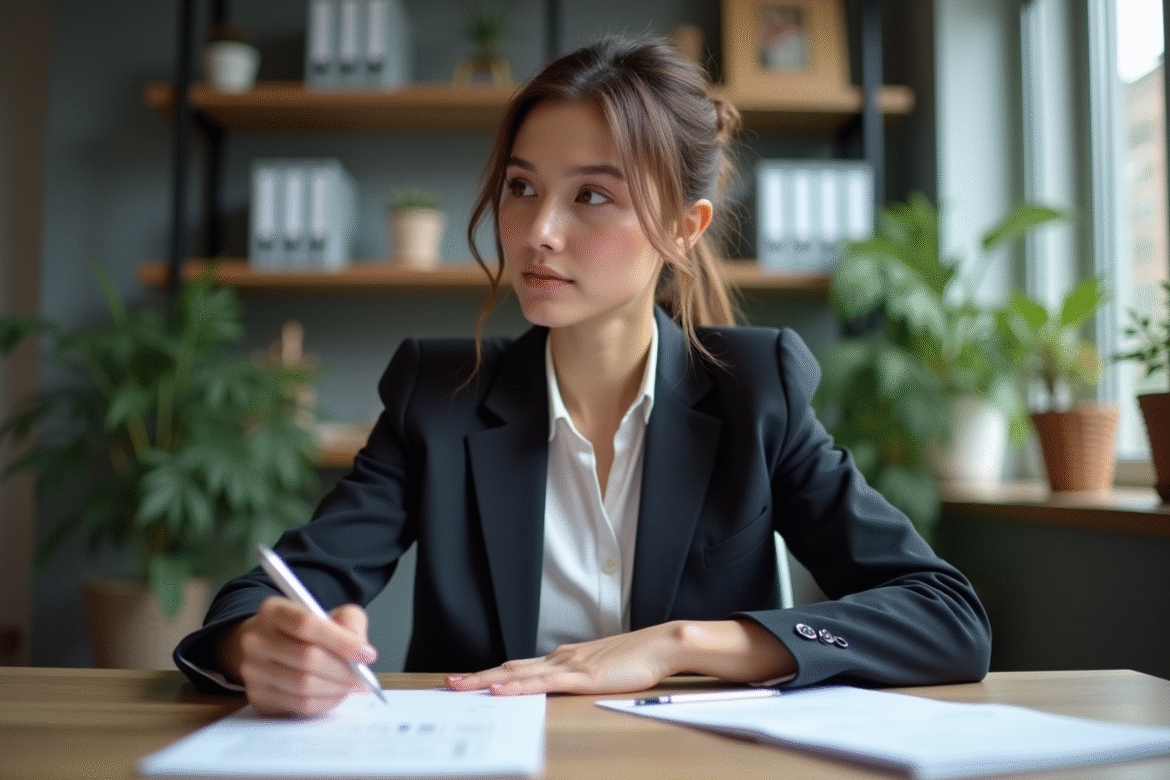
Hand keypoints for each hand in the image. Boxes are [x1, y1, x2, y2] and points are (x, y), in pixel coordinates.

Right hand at [218, 597, 377, 716]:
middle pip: (307, 658)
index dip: (341, 640)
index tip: (367, 653)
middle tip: (363, 676)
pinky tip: (336, 693)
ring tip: (352, 685)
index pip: (306, 624)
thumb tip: (360, 646)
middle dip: (343, 670)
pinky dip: (326, 702)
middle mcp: (255, 640)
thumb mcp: (329, 613)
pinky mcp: (257, 697)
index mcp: (272, 611)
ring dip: (337, 688)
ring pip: (304, 685)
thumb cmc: (305, 631)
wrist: (270, 647)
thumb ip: (349, 621)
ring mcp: (252, 671)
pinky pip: (299, 705)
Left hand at [446, 622, 682, 695]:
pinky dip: (517, 687)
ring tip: (459, 686)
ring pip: (518, 674)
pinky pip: (542, 683)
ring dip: (486, 680)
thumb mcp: (603, 670)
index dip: (492, 674)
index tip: (469, 681)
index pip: (520, 667)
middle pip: (510, 668)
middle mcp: (561, 658)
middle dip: (478, 677)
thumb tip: (565, 685)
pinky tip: (499, 690)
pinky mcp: (582, 676)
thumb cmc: (639, 659)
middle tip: (448, 683)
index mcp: (565, 658)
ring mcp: (570, 665)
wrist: (662, 644)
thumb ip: (582, 677)